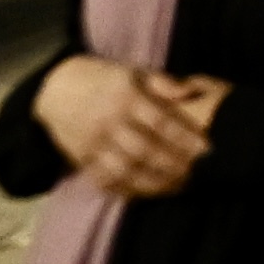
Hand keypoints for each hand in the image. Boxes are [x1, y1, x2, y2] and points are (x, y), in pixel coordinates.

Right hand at [34, 53, 228, 199]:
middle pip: (146, 151)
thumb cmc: (105, 79)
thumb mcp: (133, 71)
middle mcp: (109, 122)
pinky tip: (150, 192)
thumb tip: (191, 92)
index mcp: (125, 97)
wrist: (55, 90)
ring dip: (155, 183)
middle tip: (200, 174)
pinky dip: (128, 190)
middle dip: (175, 165)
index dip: (186, 138)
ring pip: (127, 171)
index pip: (161, 122)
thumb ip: (163, 82)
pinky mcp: (82, 160)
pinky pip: (107, 180)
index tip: (208, 150)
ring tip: (180, 186)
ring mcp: (93, 144)